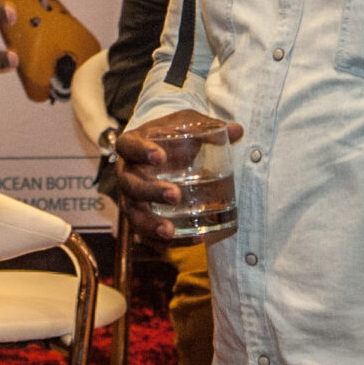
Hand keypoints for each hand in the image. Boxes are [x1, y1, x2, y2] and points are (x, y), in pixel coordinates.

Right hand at [112, 109, 243, 242]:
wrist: (155, 151)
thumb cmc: (168, 135)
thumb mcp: (184, 123)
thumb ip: (207, 126)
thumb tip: (237, 130)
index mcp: (131, 145)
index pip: (128, 146)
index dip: (141, 151)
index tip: (160, 156)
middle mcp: (127, 173)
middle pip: (131, 185)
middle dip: (151, 192)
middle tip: (174, 195)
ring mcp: (131, 198)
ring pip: (134, 214)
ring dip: (150, 224)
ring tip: (169, 231)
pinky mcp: (142, 216)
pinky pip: (148, 233)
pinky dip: (166, 241)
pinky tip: (192, 240)